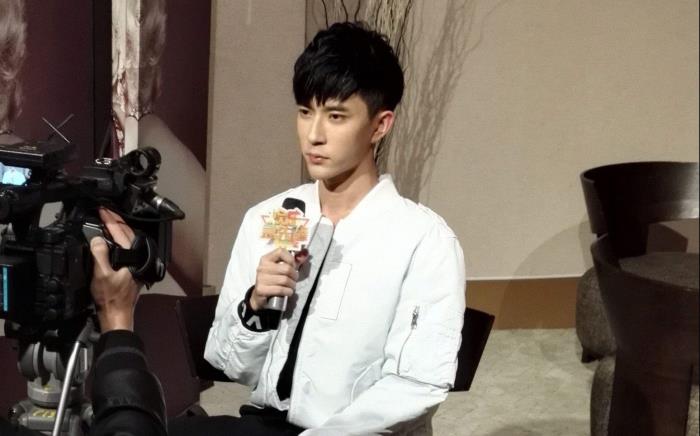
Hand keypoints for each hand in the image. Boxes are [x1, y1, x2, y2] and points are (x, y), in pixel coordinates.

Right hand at [90, 208, 140, 331]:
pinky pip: (126, 249)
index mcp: (133, 258)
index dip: (110, 220)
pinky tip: (112, 240)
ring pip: (128, 241)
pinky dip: (119, 240)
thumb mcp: (101, 275)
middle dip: (116, 221)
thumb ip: (100, 254)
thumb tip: (98, 239)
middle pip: (128, 234)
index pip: (121, 233)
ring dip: (118, 230)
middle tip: (105, 211)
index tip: (102, 211)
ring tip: (107, 221)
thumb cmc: (110, 299)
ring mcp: (136, 264)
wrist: (116, 316)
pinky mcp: (132, 270)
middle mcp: (138, 259)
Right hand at [251, 248, 307, 310]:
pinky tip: (288, 292)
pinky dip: (288, 292)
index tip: (293, 266)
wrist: (258, 295)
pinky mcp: (261, 289)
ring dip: (292, 285)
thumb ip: (290, 262)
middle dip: (294, 275)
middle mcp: (262, 267)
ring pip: (285, 280)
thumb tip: (305, 255)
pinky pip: (280, 289)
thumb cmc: (271, 280)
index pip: (280, 252)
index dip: (290, 259)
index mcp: (266, 259)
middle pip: (286, 268)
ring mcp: (261, 278)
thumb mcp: (278, 269)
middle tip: (294, 279)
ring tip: (291, 287)